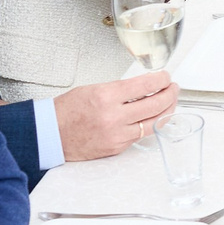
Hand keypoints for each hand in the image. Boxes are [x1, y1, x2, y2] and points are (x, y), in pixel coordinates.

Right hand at [54, 72, 179, 159]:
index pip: (145, 85)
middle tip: (173, 88)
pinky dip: (150, 124)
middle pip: (156, 105)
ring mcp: (117, 135)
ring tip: (169, 102)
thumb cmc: (67, 111)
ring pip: (154, 123)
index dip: (161, 80)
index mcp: (106, 96)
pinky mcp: (117, 147)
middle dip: (170, 94)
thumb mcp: (93, 89)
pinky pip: (140, 135)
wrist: (50, 134)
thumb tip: (145, 86)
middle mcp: (114, 117)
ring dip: (167, 111)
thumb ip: (120, 90)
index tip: (165, 77)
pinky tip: (154, 117)